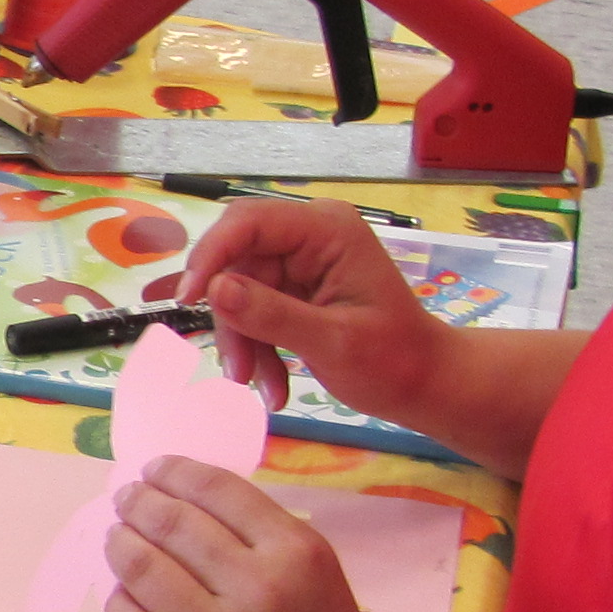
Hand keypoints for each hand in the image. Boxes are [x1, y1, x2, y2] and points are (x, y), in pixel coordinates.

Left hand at [103, 458, 413, 611]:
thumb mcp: (323, 585)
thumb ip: (265, 546)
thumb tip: (188, 507)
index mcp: (298, 554)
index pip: (216, 489)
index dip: (173, 472)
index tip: (153, 470)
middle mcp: (258, 588)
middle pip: (170, 524)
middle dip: (137, 504)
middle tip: (124, 501)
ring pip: (141, 571)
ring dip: (119, 547)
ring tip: (114, 541)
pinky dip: (120, 605)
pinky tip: (123, 598)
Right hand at [176, 200, 442, 422]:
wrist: (424, 385)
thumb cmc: (394, 362)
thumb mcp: (333, 343)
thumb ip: (272, 314)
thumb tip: (214, 290)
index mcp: (328, 230)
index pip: (248, 222)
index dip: (211, 255)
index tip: (188, 300)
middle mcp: (310, 236)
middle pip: (237, 260)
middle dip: (231, 316)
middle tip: (235, 368)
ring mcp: (300, 262)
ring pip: (238, 292)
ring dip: (244, 343)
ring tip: (263, 389)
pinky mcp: (293, 288)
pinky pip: (252, 310)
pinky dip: (256, 348)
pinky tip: (270, 385)